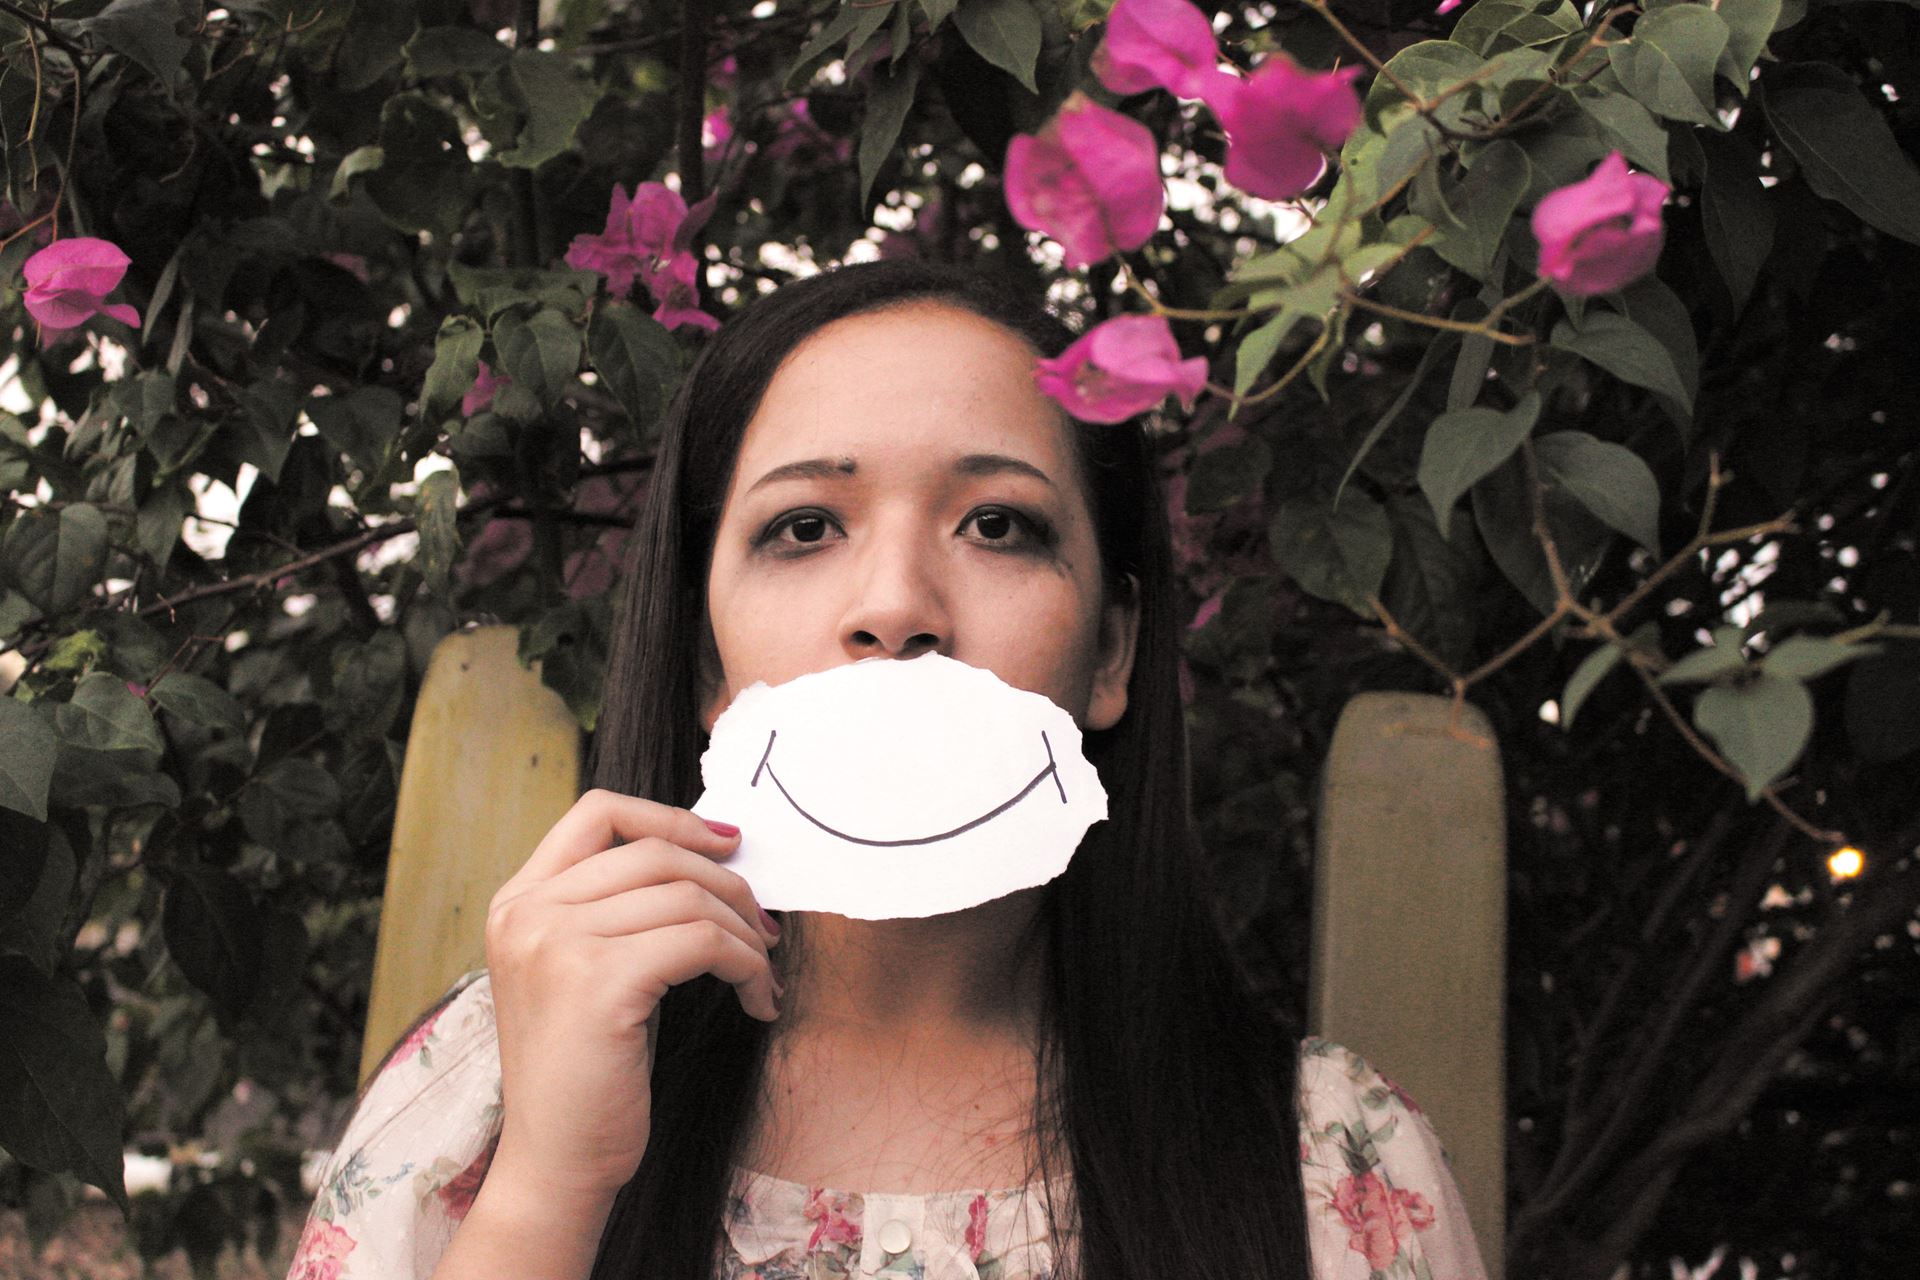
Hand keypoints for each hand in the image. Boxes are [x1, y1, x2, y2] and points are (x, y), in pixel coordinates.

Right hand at [482, 791, 779, 1199]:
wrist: (557, 1162)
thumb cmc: (586, 1072)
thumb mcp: (584, 972)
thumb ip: (619, 910)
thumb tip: (715, 857)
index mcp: (518, 902)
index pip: (597, 812)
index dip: (671, 816)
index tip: (728, 843)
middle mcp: (528, 913)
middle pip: (657, 853)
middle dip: (729, 885)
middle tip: (765, 929)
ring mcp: (557, 944)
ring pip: (689, 897)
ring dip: (746, 934)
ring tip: (762, 973)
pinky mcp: (599, 983)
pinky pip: (703, 942)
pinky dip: (747, 966)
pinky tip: (758, 999)